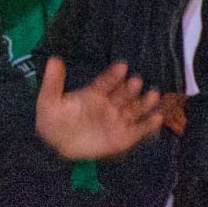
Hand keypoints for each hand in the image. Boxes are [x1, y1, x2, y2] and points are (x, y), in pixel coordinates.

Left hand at [35, 56, 162, 161]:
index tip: (122, 66)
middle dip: (130, 88)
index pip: (107, 82)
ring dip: (145, 102)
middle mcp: (110, 105)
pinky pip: (140, 130)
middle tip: (136, 81)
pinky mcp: (125, 136)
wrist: (56, 147)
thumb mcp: (49, 100)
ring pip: (135, 109)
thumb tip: (53, 59)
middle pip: (124, 94)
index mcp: (95, 94)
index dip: (114, 75)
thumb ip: (54, 82)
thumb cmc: (52, 122)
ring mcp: (118, 120)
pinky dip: (149, 125)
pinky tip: (158, 118)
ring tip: (154, 95)